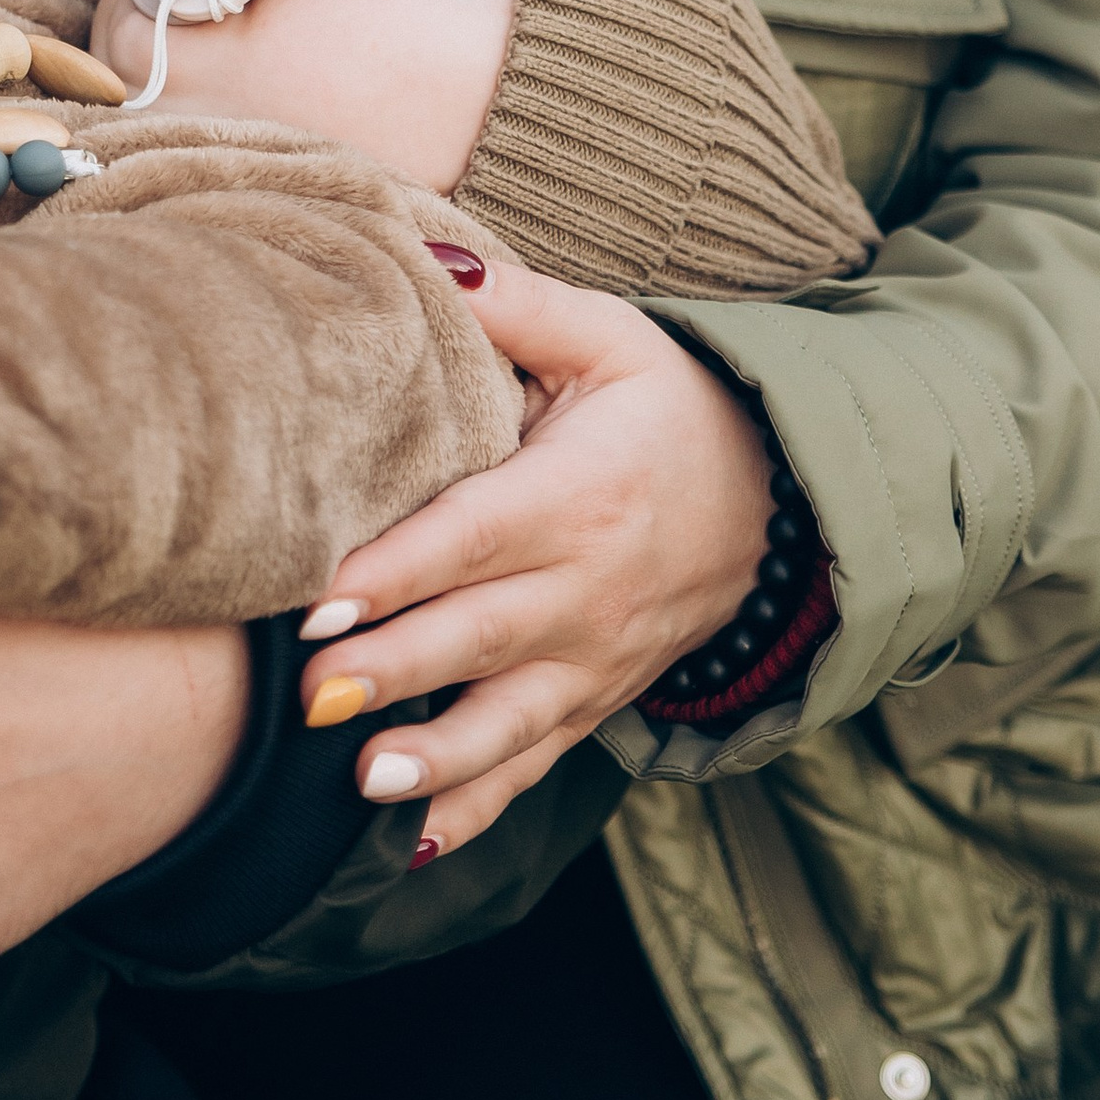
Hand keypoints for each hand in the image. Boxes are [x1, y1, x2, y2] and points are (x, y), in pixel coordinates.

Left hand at [295, 255, 774, 855]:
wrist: (786, 494)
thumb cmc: (677, 404)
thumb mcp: (613, 337)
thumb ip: (517, 305)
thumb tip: (423, 256)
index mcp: (582, 493)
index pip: (476, 535)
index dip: (399, 570)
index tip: (321, 600)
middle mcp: (590, 587)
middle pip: (479, 634)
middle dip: (395, 669)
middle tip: (313, 694)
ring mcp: (597, 656)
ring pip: (510, 718)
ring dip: (437, 757)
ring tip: (367, 782)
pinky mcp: (599, 698)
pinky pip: (540, 761)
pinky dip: (484, 805)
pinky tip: (419, 843)